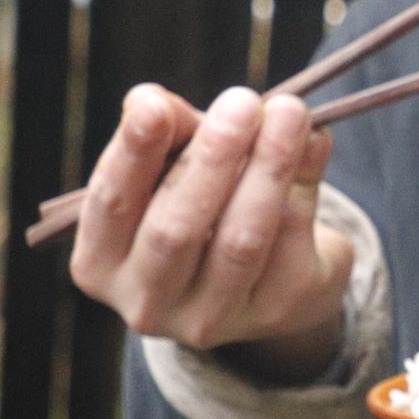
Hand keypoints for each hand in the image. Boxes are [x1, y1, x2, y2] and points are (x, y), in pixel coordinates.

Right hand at [66, 85, 352, 379]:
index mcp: (103, 262)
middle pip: (175, 230)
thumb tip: (155, 100)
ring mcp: (210, 318)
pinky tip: (315, 142)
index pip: (112, 204)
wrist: (267, 271)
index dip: (133, 153)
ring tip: (290, 112)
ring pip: (240, 240)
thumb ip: (166, 130)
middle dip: (212, 158)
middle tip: (242, 101)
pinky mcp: (274, 312)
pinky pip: (290, 244)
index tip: (156, 106)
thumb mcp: (175, 163)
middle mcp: (147, 303)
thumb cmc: (202, 202)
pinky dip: (305, 185)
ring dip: (268, 168)